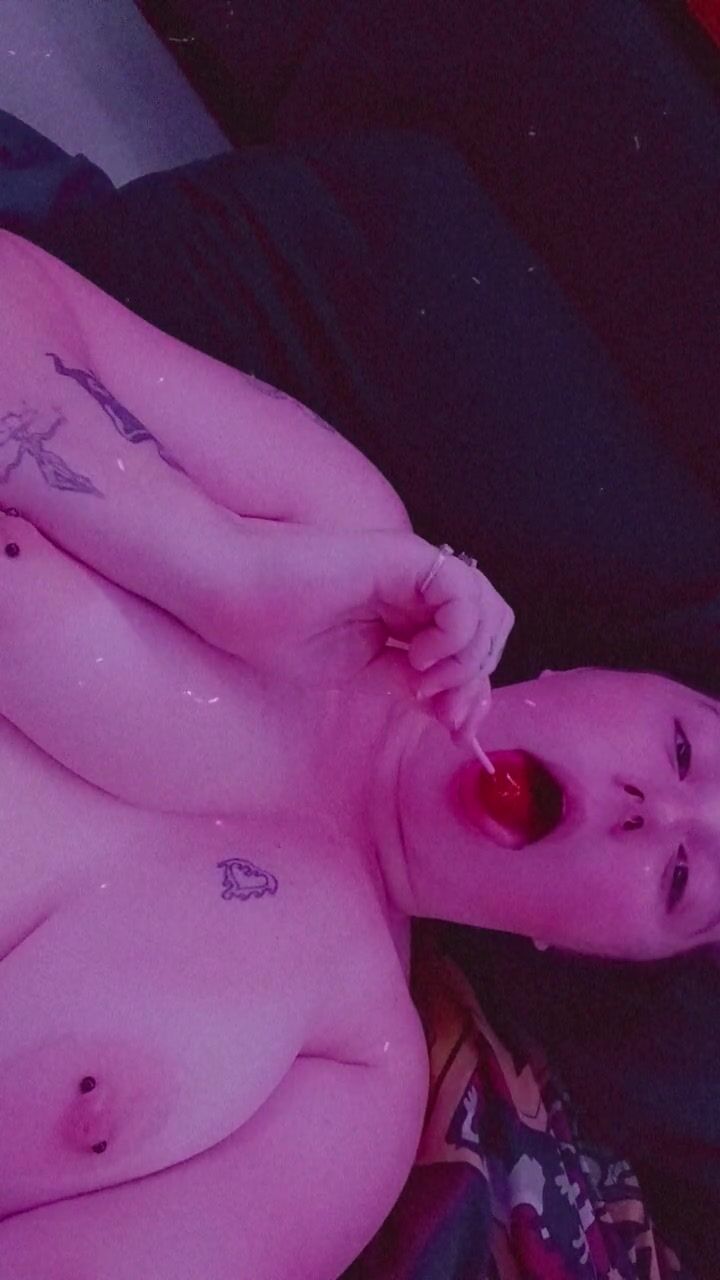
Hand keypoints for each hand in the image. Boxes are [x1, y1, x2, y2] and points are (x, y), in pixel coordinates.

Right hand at [211, 525, 513, 741]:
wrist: (234, 597)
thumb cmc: (275, 630)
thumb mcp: (359, 674)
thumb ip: (409, 686)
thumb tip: (456, 716)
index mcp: (407, 614)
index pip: (471, 649)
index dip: (474, 692)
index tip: (457, 731)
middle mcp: (419, 590)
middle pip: (491, 628)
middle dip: (477, 678)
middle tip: (445, 711)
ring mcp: (414, 571)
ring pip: (488, 608)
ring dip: (469, 657)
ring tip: (426, 679)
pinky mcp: (404, 557)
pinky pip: (463, 590)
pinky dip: (456, 631)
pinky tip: (417, 654)